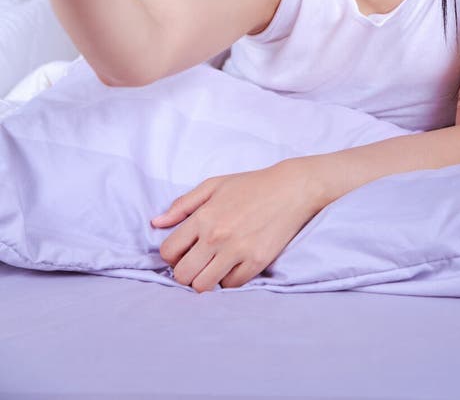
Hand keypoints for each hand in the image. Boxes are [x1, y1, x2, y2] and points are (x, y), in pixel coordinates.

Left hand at [150, 160, 322, 292]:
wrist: (290, 189)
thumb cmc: (250, 185)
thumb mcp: (213, 185)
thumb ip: (182, 205)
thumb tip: (156, 223)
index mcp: (204, 216)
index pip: (169, 251)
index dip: (171, 255)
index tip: (182, 251)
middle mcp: (217, 236)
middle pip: (182, 275)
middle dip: (184, 272)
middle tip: (196, 263)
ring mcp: (237, 251)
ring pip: (203, 286)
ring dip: (204, 280)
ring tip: (212, 268)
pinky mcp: (256, 262)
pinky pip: (231, 286)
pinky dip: (228, 280)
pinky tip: (232, 266)